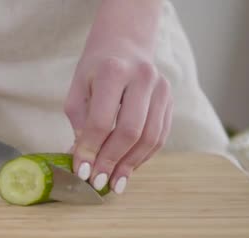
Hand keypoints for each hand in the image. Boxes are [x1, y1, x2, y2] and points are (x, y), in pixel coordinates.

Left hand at [65, 39, 172, 194]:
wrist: (125, 43)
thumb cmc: (96, 69)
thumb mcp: (78, 88)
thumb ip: (79, 122)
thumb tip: (82, 160)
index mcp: (113, 71)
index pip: (101, 120)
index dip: (90, 150)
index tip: (81, 171)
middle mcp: (142, 78)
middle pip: (130, 131)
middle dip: (112, 162)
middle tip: (98, 182)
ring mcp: (161, 89)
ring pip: (150, 137)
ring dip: (130, 165)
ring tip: (114, 183)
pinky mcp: (170, 101)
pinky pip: (160, 136)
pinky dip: (143, 157)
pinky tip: (128, 168)